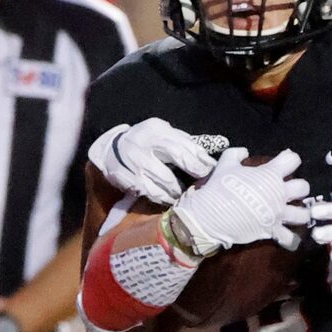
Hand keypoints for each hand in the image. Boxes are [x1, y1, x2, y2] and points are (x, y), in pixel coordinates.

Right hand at [90, 118, 227, 205]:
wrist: (111, 147)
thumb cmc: (147, 140)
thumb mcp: (164, 133)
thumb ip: (186, 142)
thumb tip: (221, 147)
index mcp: (156, 131)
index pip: (182, 147)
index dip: (198, 161)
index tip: (211, 171)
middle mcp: (142, 145)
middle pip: (171, 164)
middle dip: (189, 176)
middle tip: (201, 187)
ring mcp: (131, 163)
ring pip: (159, 183)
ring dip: (175, 193)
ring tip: (184, 197)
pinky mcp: (122, 177)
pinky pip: (145, 192)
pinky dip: (158, 198)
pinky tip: (167, 200)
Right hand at [168, 146, 309, 253]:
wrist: (210, 215)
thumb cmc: (219, 187)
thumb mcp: (225, 163)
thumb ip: (236, 154)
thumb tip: (244, 152)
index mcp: (270, 174)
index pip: (292, 160)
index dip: (289, 159)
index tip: (284, 162)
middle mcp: (279, 193)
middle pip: (304, 187)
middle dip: (299, 188)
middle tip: (289, 190)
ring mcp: (278, 214)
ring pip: (303, 214)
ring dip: (301, 213)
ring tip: (294, 213)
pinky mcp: (272, 231)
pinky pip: (289, 238)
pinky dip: (290, 238)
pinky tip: (288, 236)